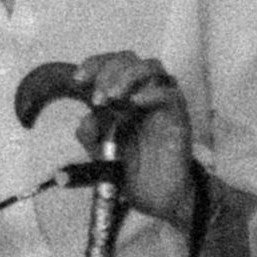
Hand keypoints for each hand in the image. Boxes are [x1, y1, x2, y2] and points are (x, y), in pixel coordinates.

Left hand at [46, 50, 202, 234]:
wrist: (157, 197)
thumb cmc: (132, 169)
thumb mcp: (101, 152)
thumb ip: (91, 135)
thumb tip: (85, 120)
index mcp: (123, 95)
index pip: (111, 64)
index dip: (94, 64)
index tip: (78, 79)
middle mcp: (143, 93)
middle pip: (129, 59)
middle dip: (108, 71)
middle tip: (98, 98)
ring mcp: (162, 103)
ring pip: (152, 67)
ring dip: (128, 76)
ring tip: (112, 97)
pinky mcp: (178, 117)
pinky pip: (171, 94)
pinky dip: (152, 93)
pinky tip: (135, 103)